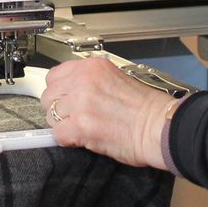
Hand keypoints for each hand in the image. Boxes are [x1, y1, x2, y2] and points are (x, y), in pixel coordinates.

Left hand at [39, 56, 178, 169]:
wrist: (158, 126)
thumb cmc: (146, 108)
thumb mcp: (116, 79)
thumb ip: (91, 83)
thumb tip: (72, 94)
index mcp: (92, 67)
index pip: (55, 75)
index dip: (59, 92)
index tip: (64, 100)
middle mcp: (83, 80)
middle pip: (49, 96)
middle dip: (59, 109)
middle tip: (73, 118)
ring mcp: (80, 103)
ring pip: (51, 115)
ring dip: (63, 125)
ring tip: (82, 129)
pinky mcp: (81, 125)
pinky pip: (57, 134)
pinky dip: (67, 140)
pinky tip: (81, 139)